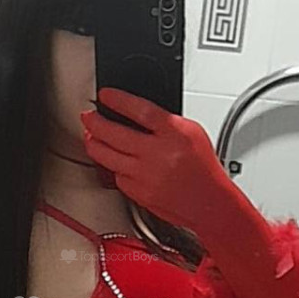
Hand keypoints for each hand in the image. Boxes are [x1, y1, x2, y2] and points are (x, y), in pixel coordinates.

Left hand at [81, 87, 230, 235]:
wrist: (210, 202)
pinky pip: (117, 176)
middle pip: (114, 133)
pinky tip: (114, 161)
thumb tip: (135, 112)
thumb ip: (164, 122)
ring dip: (94, 143)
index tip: (105, 95)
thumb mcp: (192, 133)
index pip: (140, 110)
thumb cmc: (203, 168)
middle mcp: (158, 155)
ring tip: (91, 136)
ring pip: (107, 156)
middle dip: (94, 122)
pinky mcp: (139, 193)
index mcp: (175, 134)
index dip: (118, 100)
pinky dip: (113, 167)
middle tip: (88, 116)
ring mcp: (146, 176)